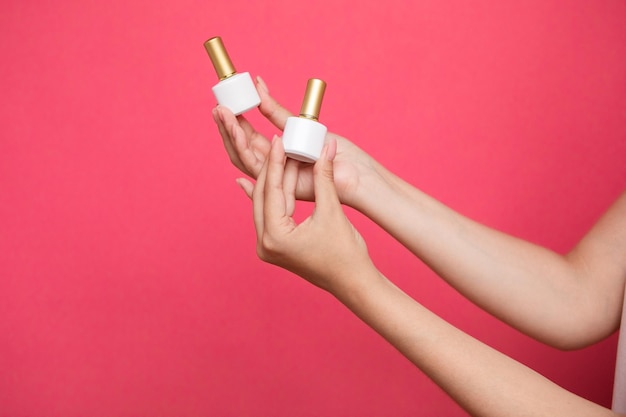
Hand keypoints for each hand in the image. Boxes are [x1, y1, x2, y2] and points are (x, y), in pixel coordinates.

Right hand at [213, 76, 377, 207]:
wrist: (358, 175)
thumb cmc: (338, 153)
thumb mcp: (304, 125)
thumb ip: (278, 112)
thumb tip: (259, 89)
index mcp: (279, 153)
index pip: (248, 138)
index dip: (233, 123)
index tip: (223, 105)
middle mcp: (274, 167)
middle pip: (240, 148)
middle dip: (226, 128)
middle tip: (216, 108)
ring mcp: (277, 178)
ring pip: (243, 158)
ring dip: (231, 135)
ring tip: (222, 115)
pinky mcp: (282, 186)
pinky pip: (258, 168)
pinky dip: (245, 148)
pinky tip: (238, 131)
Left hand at [237, 136, 372, 293]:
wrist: (353, 282)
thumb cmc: (346, 254)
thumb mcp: (332, 210)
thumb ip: (323, 177)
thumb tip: (325, 148)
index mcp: (274, 237)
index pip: (271, 190)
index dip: (276, 162)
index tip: (279, 140)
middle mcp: (264, 244)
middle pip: (263, 196)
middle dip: (273, 169)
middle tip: (280, 143)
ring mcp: (268, 247)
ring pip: (266, 204)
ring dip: (276, 181)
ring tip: (285, 156)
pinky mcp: (275, 246)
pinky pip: (272, 214)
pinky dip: (279, 196)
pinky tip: (279, 176)